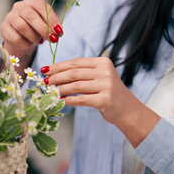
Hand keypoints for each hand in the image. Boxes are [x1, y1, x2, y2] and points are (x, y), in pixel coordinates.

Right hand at [0, 0, 62, 58]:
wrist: (22, 37)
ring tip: (39, 41)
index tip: (59, 32)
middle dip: (43, 29)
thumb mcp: (47, 23)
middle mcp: (19, 5)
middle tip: (52, 39)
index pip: (41, 6)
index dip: (51, 19)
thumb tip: (58, 32)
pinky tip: (28, 43)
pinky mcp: (3, 28)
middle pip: (30, 16)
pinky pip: (15, 37)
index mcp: (33, 0)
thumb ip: (53, 26)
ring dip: (34, 37)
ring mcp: (10, 16)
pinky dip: (25, 43)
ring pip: (22, 27)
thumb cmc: (38, 27)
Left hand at [42, 57, 160, 146]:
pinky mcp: (105, 100)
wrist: (128, 110)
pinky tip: (60, 101)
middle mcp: (106, 72)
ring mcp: (106, 85)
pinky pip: (81, 99)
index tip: (46, 70)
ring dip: (60, 89)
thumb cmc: (109, 93)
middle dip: (57, 77)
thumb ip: (82, 74)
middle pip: (75, 73)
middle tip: (45, 81)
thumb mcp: (99, 78)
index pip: (76, 62)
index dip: (59, 66)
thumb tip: (54, 74)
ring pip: (76, 86)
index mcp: (103, 62)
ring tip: (51, 92)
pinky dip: (68, 100)